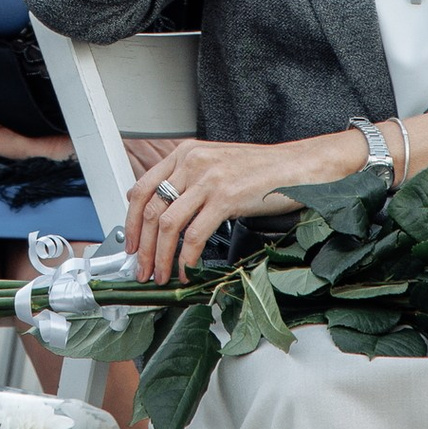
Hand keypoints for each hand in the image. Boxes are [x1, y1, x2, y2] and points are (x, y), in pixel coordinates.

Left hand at [124, 133, 358, 280]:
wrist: (297, 166)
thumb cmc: (260, 170)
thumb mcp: (214, 164)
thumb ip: (187, 181)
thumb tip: (160, 209)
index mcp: (184, 154)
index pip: (142, 189)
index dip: (130, 222)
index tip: (131, 245)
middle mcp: (191, 163)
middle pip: (150, 210)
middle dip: (143, 246)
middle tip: (142, 268)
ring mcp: (208, 180)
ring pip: (168, 225)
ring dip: (161, 257)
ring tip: (163, 275)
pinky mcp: (226, 198)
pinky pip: (195, 234)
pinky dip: (187, 258)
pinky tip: (189, 270)